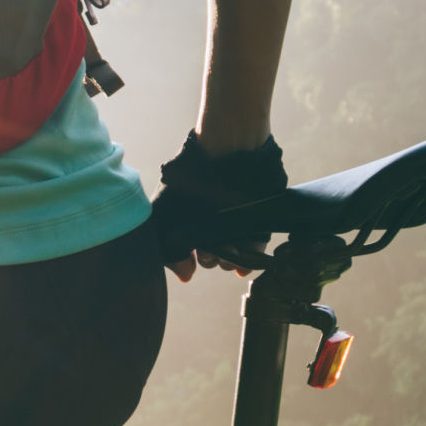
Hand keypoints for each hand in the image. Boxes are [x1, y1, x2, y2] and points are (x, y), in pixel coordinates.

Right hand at [149, 130, 289, 277]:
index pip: (192, 251)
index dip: (192, 259)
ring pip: (234, 254)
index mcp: (191, 218)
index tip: (193, 257)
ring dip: (230, 259)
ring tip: (226, 249)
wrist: (228, 149)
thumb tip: (186, 276)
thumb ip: (171, 248)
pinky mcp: (259, 220)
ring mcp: (236, 221)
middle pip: (212, 255)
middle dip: (210, 258)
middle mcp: (213, 221)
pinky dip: (251, 258)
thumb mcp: (166, 211)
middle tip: (209, 249)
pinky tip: (245, 263)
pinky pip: (256, 247)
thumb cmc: (191, 177)